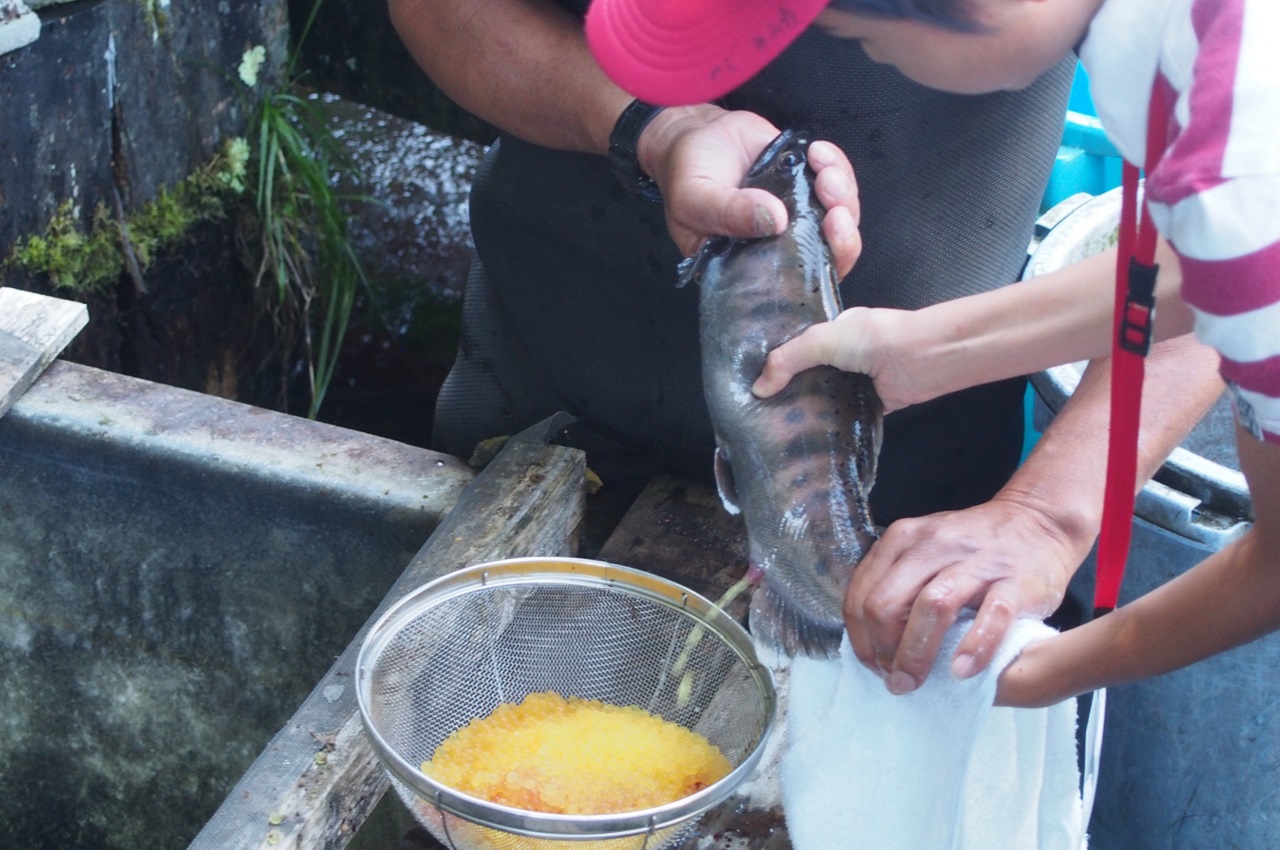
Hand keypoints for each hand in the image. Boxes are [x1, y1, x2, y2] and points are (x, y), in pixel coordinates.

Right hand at [639, 105, 862, 277]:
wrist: (693, 134)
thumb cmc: (685, 174)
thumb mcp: (694, 197)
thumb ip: (729, 212)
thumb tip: (776, 220)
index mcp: (749, 266)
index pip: (793, 283)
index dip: (823, 264)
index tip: (831, 229)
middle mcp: (777, 247)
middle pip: (828, 254)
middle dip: (843, 230)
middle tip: (835, 202)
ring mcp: (795, 217)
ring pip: (838, 218)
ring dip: (842, 193)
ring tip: (822, 167)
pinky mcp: (804, 186)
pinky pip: (835, 183)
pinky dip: (835, 166)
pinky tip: (817, 152)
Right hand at [751, 306, 934, 410]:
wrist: (921, 359)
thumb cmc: (874, 338)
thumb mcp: (822, 339)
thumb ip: (789, 359)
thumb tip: (758, 388)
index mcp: (834, 333)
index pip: (799, 348)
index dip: (778, 363)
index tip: (754, 382)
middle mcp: (845, 357)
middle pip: (809, 375)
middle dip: (788, 390)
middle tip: (759, 410)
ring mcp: (857, 381)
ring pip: (825, 398)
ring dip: (808, 410)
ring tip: (775, 427)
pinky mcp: (870, 405)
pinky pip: (844, 417)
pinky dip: (830, 425)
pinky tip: (807, 436)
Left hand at [843, 494, 1084, 694]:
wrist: (1037, 521)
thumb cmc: (972, 548)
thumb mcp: (923, 550)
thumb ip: (895, 581)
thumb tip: (873, 641)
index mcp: (904, 539)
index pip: (861, 594)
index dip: (860, 638)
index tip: (872, 663)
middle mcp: (934, 545)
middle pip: (887, 603)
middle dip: (883, 651)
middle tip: (894, 680)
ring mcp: (976, 561)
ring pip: (932, 606)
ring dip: (915, 654)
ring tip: (913, 683)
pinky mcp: (1016, 580)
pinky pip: (992, 614)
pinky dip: (975, 646)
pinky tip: (961, 671)